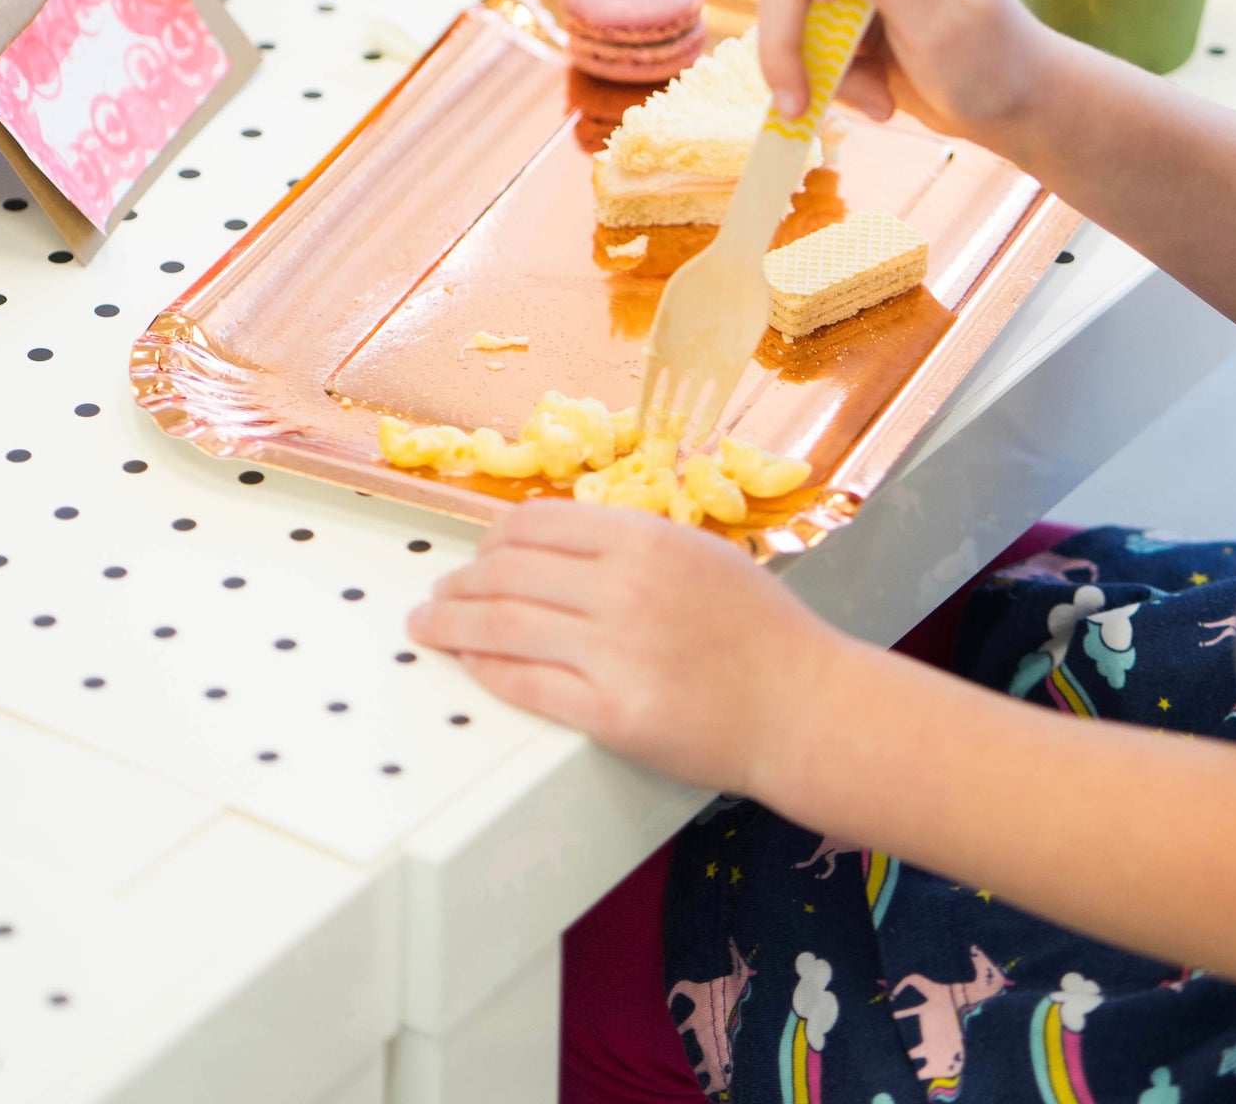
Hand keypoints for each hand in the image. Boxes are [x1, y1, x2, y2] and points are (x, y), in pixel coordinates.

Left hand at [407, 501, 840, 789]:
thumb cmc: (761, 632)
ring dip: (452, 625)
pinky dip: (487, 672)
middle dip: (458, 583)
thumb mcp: (701, 555)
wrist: (804, 705)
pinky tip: (472, 667)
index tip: (477, 554)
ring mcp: (617, 651)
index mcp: (646, 538)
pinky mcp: (613, 713)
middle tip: (437, 595)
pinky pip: (526, 685)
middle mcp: (626, 586)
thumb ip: (633, 545)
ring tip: (430, 627)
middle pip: (506, 571)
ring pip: (503, 626)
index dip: (492, 538)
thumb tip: (555, 545)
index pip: (536, 523)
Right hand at [758, 0, 1052, 148]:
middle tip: (797, 97)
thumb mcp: (945, 20)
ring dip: (813, 71)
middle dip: (786, 37)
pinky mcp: (845, 29)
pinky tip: (881, 102)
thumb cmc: (995, 56)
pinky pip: (807, 51)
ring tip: (876, 107)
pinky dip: (837, 85)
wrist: (1013, 107)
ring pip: (787, 15)